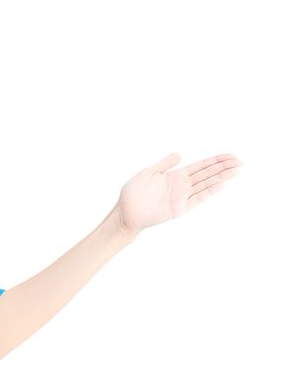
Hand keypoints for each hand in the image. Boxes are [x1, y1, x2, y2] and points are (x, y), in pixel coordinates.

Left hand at [115, 152, 242, 236]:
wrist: (125, 211)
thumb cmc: (133, 193)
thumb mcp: (149, 172)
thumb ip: (164, 164)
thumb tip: (180, 154)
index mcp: (175, 176)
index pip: (200, 166)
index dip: (215, 161)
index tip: (230, 155)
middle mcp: (181, 186)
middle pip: (207, 174)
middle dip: (223, 167)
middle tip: (240, 161)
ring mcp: (182, 197)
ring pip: (206, 184)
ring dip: (221, 178)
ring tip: (236, 171)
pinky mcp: (179, 208)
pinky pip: (197, 199)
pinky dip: (208, 192)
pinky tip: (221, 185)